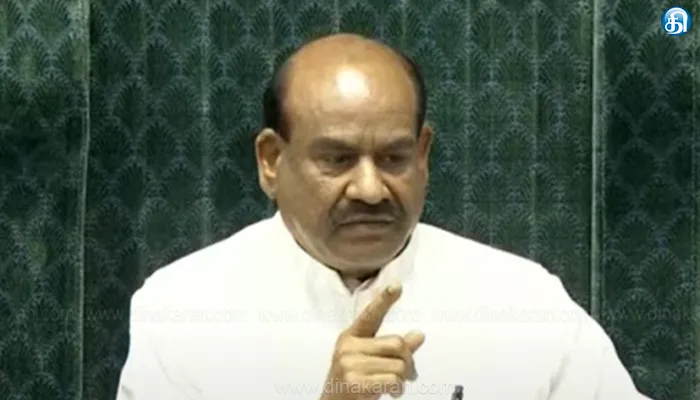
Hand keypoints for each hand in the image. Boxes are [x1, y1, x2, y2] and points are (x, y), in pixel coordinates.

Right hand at [320, 284, 424, 399]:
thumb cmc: (353, 386)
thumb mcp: (370, 362)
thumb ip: (392, 349)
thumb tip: (418, 335)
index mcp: (350, 337)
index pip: (370, 315)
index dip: (384, 300)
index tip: (397, 286)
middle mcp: (347, 346)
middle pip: (396, 343)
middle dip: (409, 362)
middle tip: (410, 375)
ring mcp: (349, 364)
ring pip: (398, 365)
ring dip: (403, 380)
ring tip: (393, 387)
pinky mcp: (354, 382)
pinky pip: (394, 380)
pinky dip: (398, 389)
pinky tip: (390, 393)